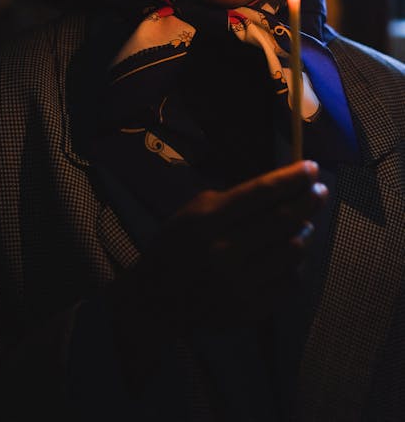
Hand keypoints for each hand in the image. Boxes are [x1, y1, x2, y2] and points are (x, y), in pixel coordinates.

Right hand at [108, 161, 326, 384]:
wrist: (156, 299)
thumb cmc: (176, 246)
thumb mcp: (193, 212)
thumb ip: (234, 201)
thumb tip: (281, 189)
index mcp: (208, 221)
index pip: (261, 193)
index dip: (291, 178)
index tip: (311, 167)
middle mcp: (225, 251)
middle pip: (283, 220)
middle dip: (307, 201)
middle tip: (320, 190)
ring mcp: (240, 283)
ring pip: (292, 250)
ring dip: (305, 232)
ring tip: (304, 224)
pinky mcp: (250, 308)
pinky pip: (289, 281)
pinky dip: (296, 263)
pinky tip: (291, 254)